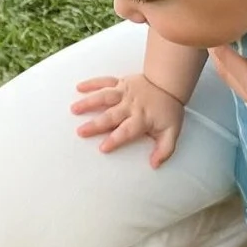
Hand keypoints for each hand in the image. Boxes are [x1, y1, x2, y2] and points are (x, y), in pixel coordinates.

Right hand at [71, 73, 185, 166]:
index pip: (127, 131)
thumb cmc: (168, 110)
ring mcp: (124, 93)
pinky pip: (105, 81)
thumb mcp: (172, 132)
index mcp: (141, 119)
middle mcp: (130, 106)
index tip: (103, 148)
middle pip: (111, 116)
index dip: (115, 139)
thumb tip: (154, 165)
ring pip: (104, 97)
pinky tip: (79, 87)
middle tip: (81, 132)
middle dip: (96, 124)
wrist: (169, 83)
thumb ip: (164, 150)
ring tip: (74, 109)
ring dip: (89, 102)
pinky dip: (92, 83)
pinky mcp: (120, 83)